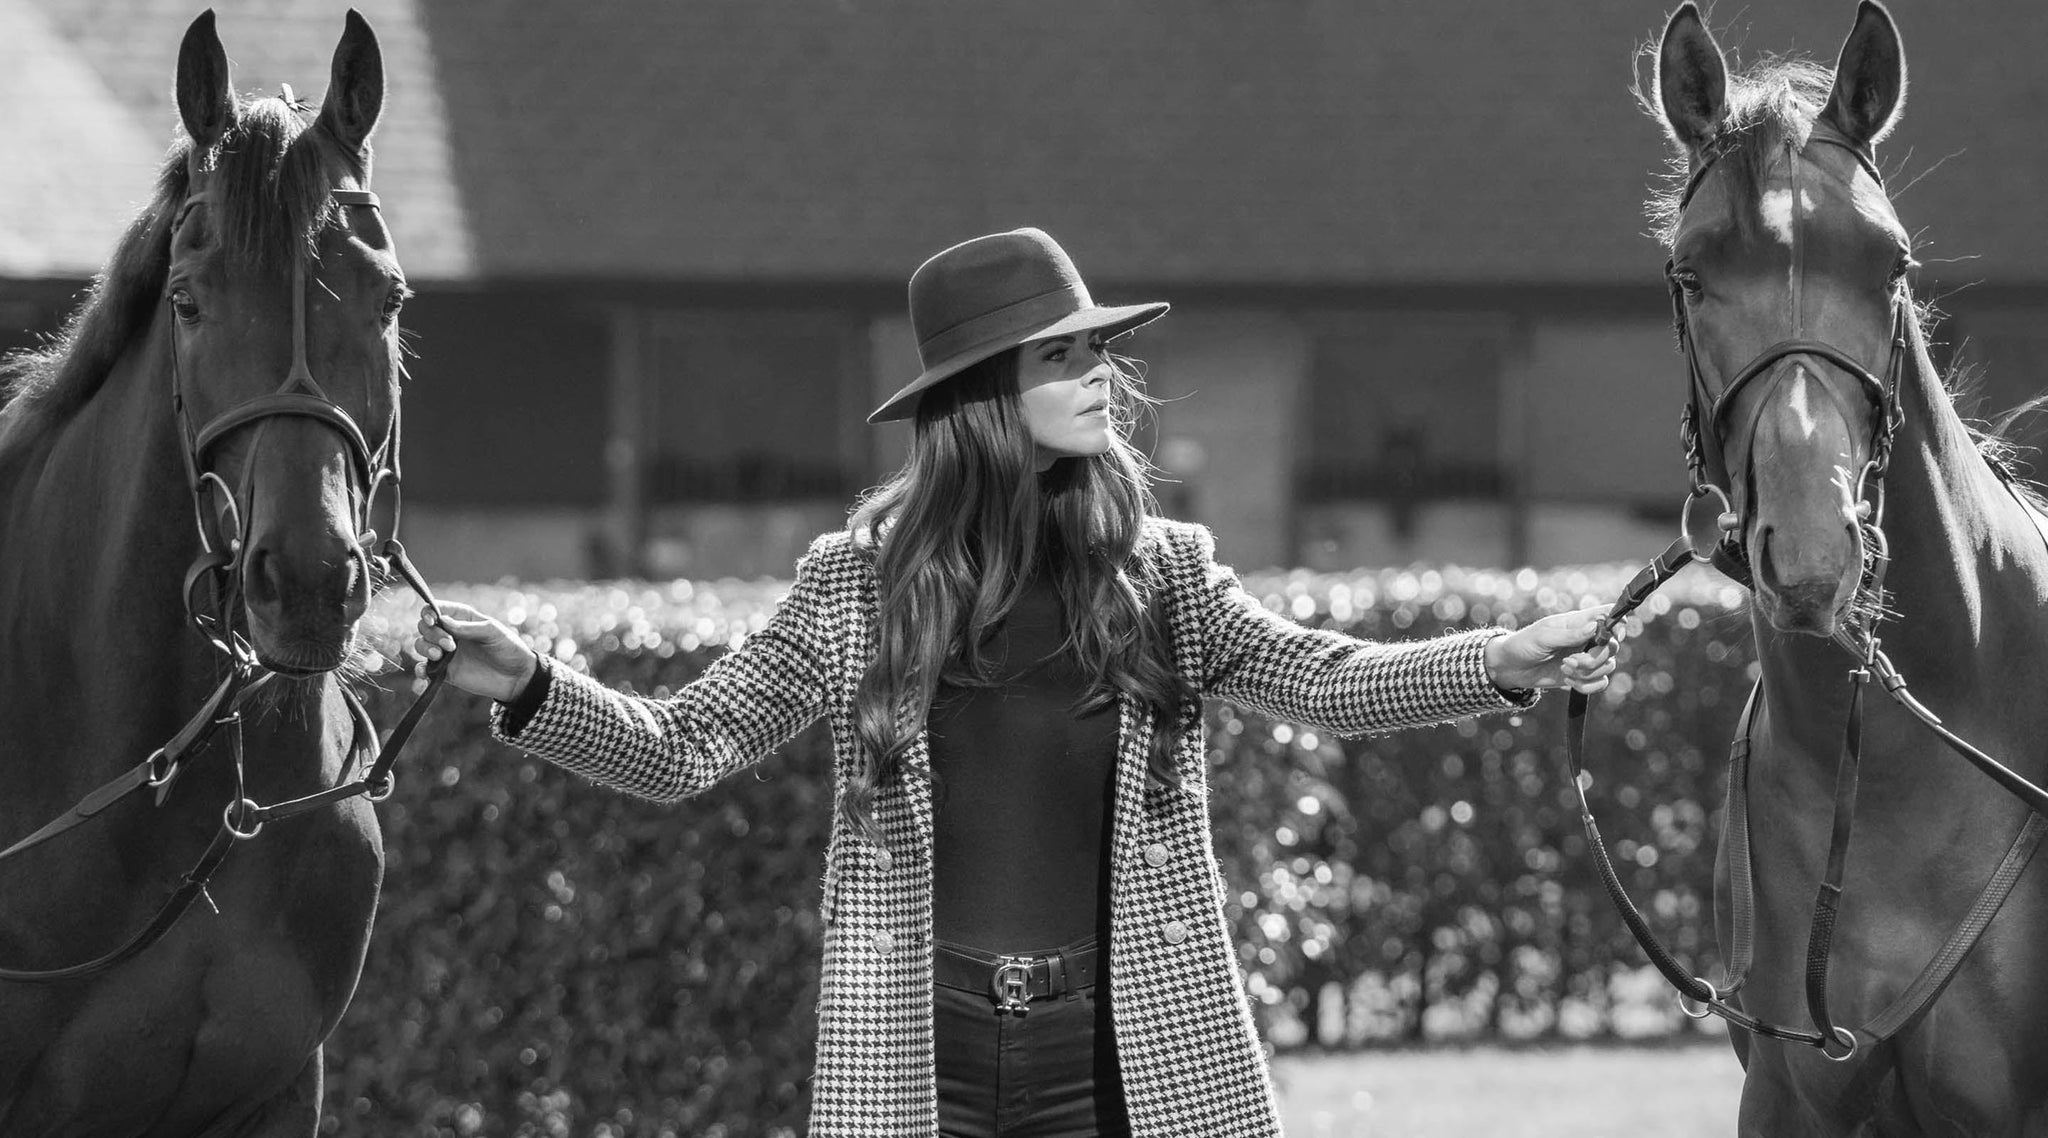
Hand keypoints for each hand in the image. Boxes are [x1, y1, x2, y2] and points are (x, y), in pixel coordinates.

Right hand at [409, 600, 538, 702]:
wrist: (516, 677)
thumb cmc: (508, 648)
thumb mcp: (492, 632)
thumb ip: (468, 627)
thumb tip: (442, 621)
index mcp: (462, 617)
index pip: (435, 609)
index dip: (428, 612)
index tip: (433, 620)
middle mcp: (450, 633)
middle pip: (424, 627)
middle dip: (432, 633)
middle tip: (451, 645)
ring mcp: (446, 652)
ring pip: (421, 645)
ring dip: (425, 648)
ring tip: (440, 656)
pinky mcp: (445, 671)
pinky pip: (424, 669)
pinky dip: (420, 670)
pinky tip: (426, 673)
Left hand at [1484, 606, 1621, 694]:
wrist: (1511, 668)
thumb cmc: (1524, 644)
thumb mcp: (1544, 636)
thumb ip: (1571, 634)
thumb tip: (1595, 627)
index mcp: (1579, 622)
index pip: (1610, 615)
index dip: (1619, 624)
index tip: (1615, 636)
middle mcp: (1587, 639)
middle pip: (1612, 646)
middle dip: (1594, 658)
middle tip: (1570, 661)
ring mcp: (1586, 658)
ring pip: (1608, 666)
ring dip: (1587, 673)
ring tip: (1564, 669)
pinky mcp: (1582, 676)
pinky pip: (1600, 683)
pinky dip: (1587, 686)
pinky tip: (1568, 682)